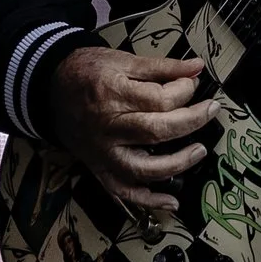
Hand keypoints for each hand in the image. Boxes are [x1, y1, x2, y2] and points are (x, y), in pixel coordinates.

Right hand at [50, 46, 216, 211]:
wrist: (49, 88)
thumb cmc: (87, 71)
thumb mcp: (122, 60)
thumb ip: (162, 66)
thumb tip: (197, 67)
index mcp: (113, 94)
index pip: (159, 100)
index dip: (184, 91)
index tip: (193, 84)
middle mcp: (108, 127)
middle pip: (156, 132)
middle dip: (191, 122)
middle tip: (211, 111)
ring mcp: (103, 151)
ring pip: (143, 168)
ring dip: (177, 163)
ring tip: (199, 151)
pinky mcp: (98, 167)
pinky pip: (123, 190)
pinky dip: (148, 200)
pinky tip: (172, 201)